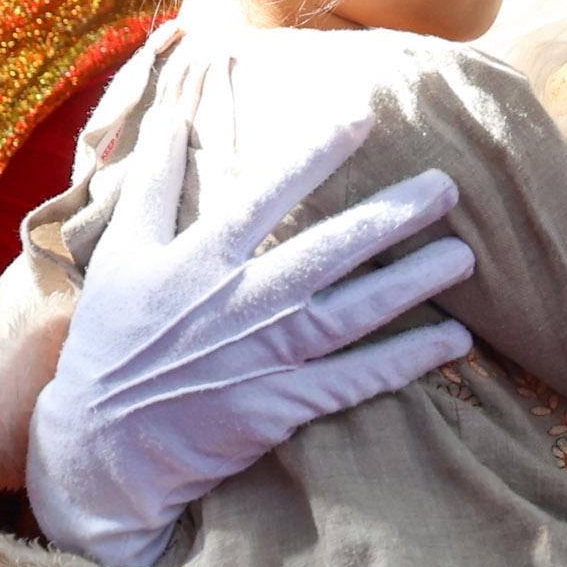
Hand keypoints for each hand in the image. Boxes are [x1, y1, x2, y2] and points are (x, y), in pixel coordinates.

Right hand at [29, 109, 477, 565]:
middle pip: (327, 252)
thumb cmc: (112, 342)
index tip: (363, 120)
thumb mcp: (120, 254)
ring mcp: (265, 359)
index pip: (263, 195)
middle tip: (448, 186)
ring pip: (353, 313)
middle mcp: (240, 304)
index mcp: (198, 261)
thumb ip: (152, 184)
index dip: (314, 156)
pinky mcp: (282, 408)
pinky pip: (357, 380)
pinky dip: (406, 361)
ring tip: (464, 255)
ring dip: (413, 283)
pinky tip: (454, 340)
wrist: (102, 450)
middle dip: (391, 217)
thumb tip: (172, 115)